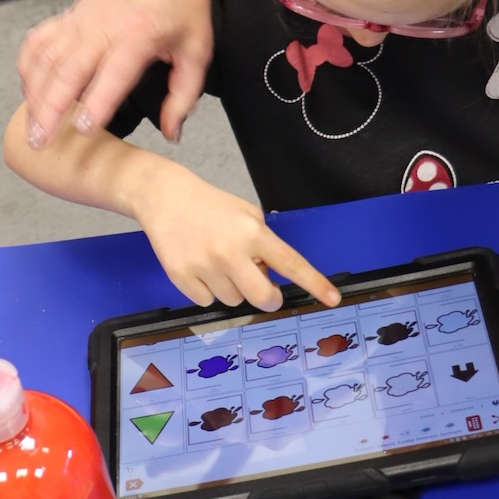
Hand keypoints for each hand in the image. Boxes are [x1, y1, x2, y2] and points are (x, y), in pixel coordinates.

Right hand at [19, 0, 228, 145]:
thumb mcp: (197, 47)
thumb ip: (184, 94)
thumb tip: (171, 131)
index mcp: (139, 34)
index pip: (113, 75)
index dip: (97, 103)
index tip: (83, 130)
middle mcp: (103, 26)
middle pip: (67, 71)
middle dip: (50, 109)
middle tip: (40, 141)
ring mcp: (81, 20)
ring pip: (46, 59)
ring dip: (34, 94)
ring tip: (31, 126)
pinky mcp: (70, 15)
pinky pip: (39, 41)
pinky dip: (28, 65)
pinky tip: (29, 89)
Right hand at [130, 162, 338, 310]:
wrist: (165, 197)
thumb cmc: (210, 206)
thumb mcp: (247, 214)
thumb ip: (263, 244)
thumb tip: (270, 278)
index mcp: (252, 232)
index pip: (291, 263)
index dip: (315, 283)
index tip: (333, 298)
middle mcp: (230, 250)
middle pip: (262, 297)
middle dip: (268, 298)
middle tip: (263, 289)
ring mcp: (204, 265)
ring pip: (233, 300)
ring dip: (232, 288)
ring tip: (219, 262)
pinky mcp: (181, 275)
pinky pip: (206, 302)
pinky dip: (206, 290)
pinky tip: (200, 266)